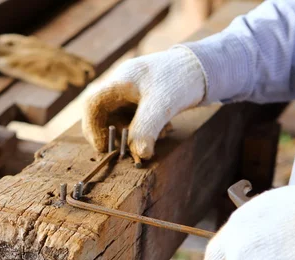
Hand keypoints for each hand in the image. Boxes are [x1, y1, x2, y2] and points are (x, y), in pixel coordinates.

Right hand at [81, 46, 205, 159]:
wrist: (202, 68)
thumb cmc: (180, 79)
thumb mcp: (162, 106)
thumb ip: (146, 130)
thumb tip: (139, 155)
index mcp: (118, 81)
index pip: (92, 105)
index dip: (92, 129)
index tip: (104, 147)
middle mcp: (118, 87)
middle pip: (101, 116)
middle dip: (115, 136)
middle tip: (130, 150)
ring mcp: (128, 94)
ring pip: (117, 121)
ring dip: (133, 135)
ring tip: (158, 135)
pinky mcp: (140, 101)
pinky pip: (132, 120)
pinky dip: (144, 130)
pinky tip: (163, 129)